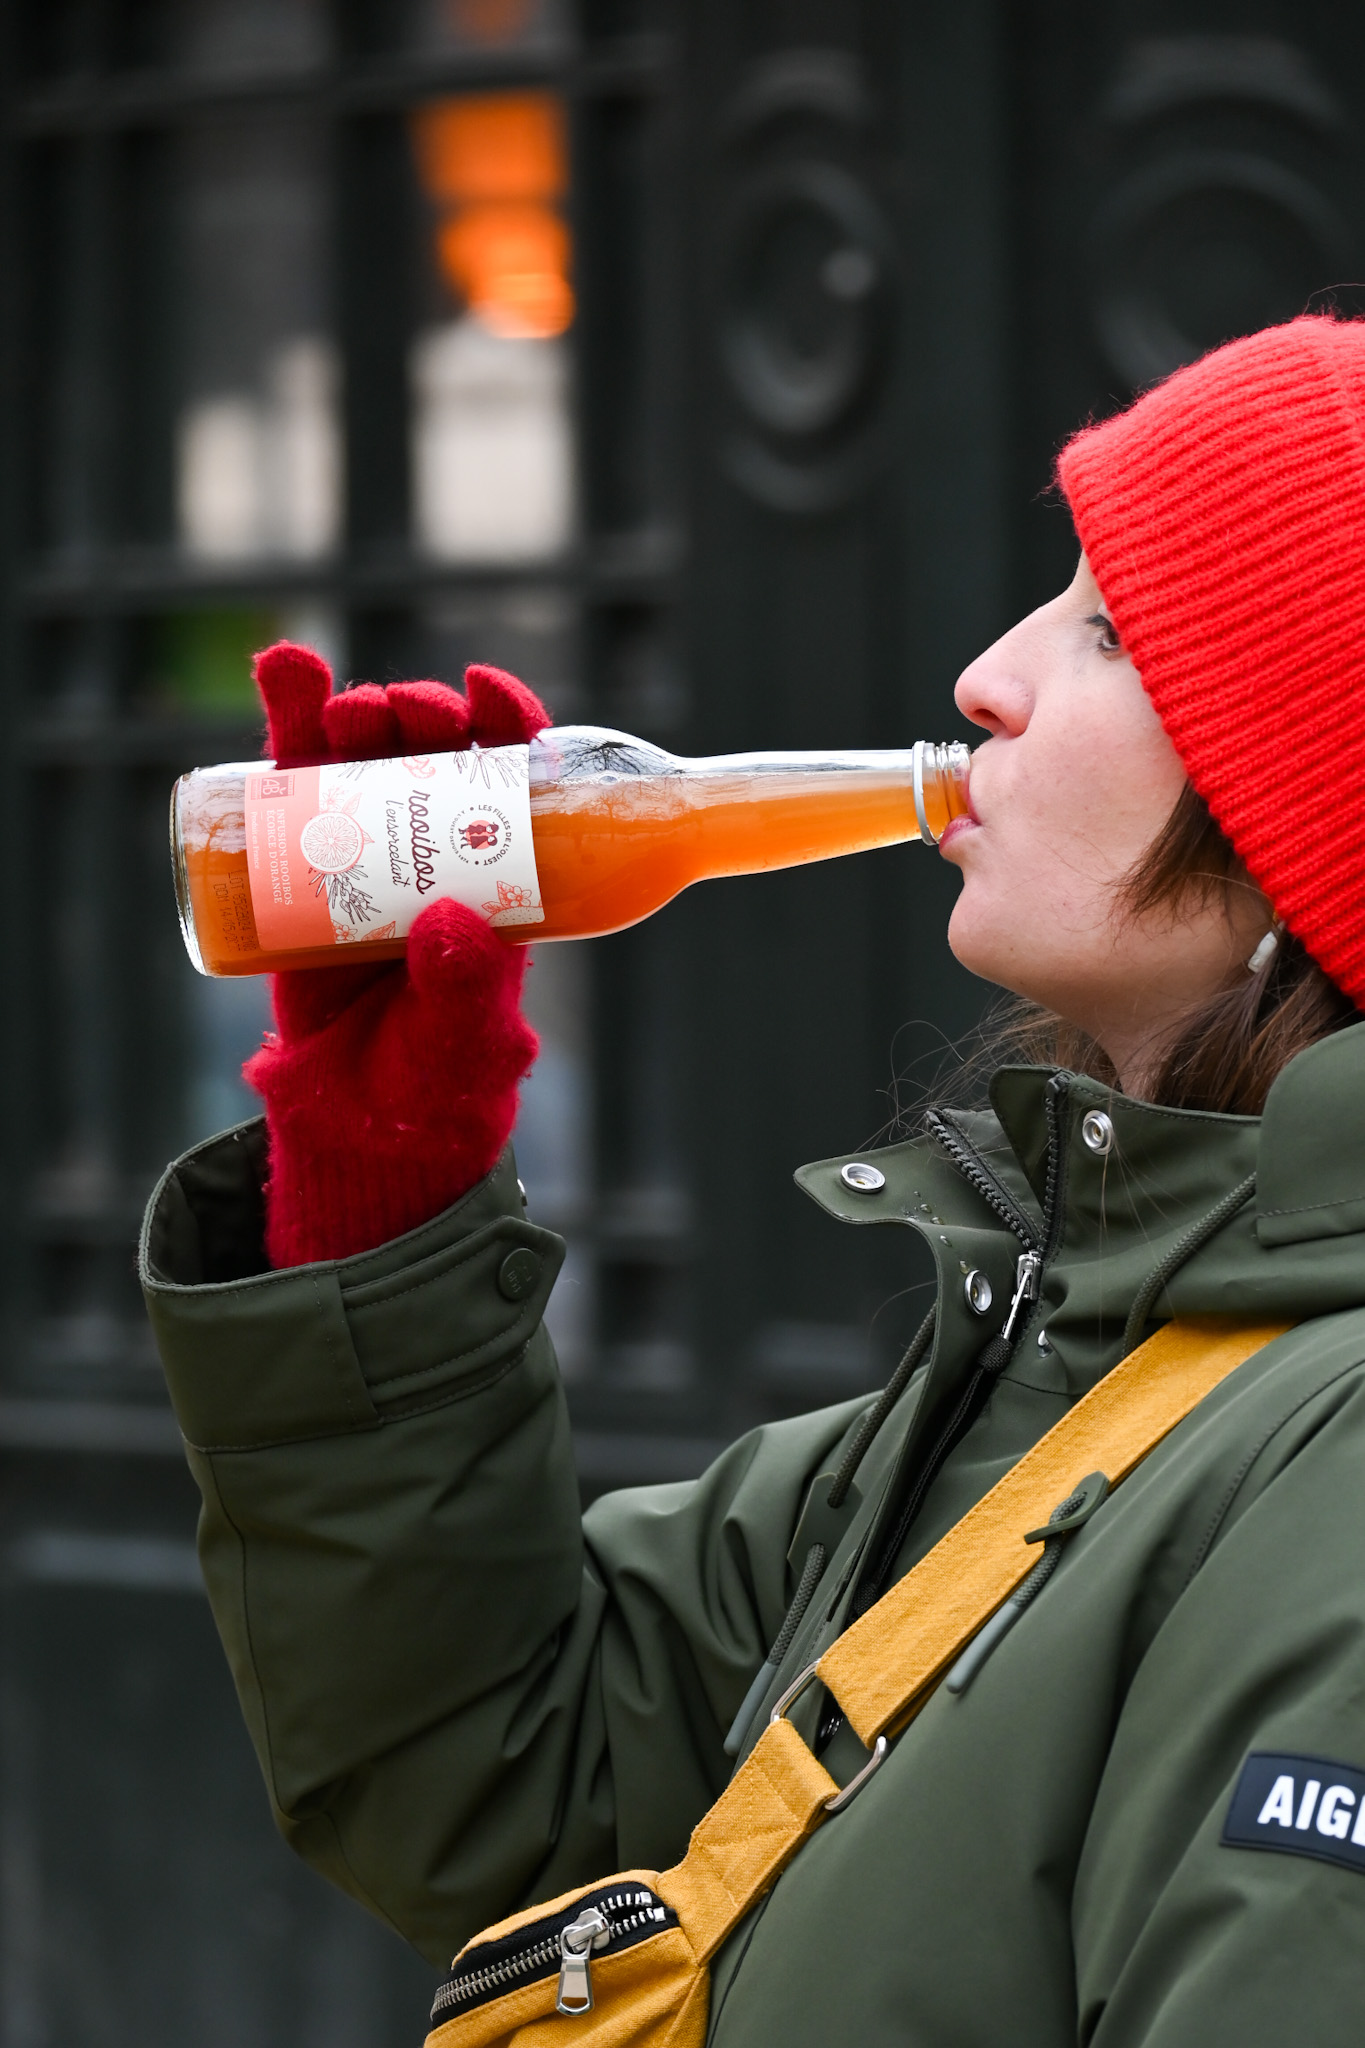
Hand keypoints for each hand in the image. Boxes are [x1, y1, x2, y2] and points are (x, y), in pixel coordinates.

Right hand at [243, 642, 550, 1266]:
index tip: (487, 692)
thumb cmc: (437, 1089)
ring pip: (362, 759)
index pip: (514, 781)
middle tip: (405, 713)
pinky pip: (291, 786)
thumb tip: (451, 919)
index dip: (507, 723)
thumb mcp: (464, 1044)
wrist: (357, 1132)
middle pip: (435, 756)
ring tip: (342, 708)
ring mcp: (367, 857)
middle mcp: (439, 857)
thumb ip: (464, 991)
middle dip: (422, 716)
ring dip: (353, 711)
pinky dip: (286, 721)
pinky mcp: (300, 868)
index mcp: (502, 882)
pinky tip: (285, 668)